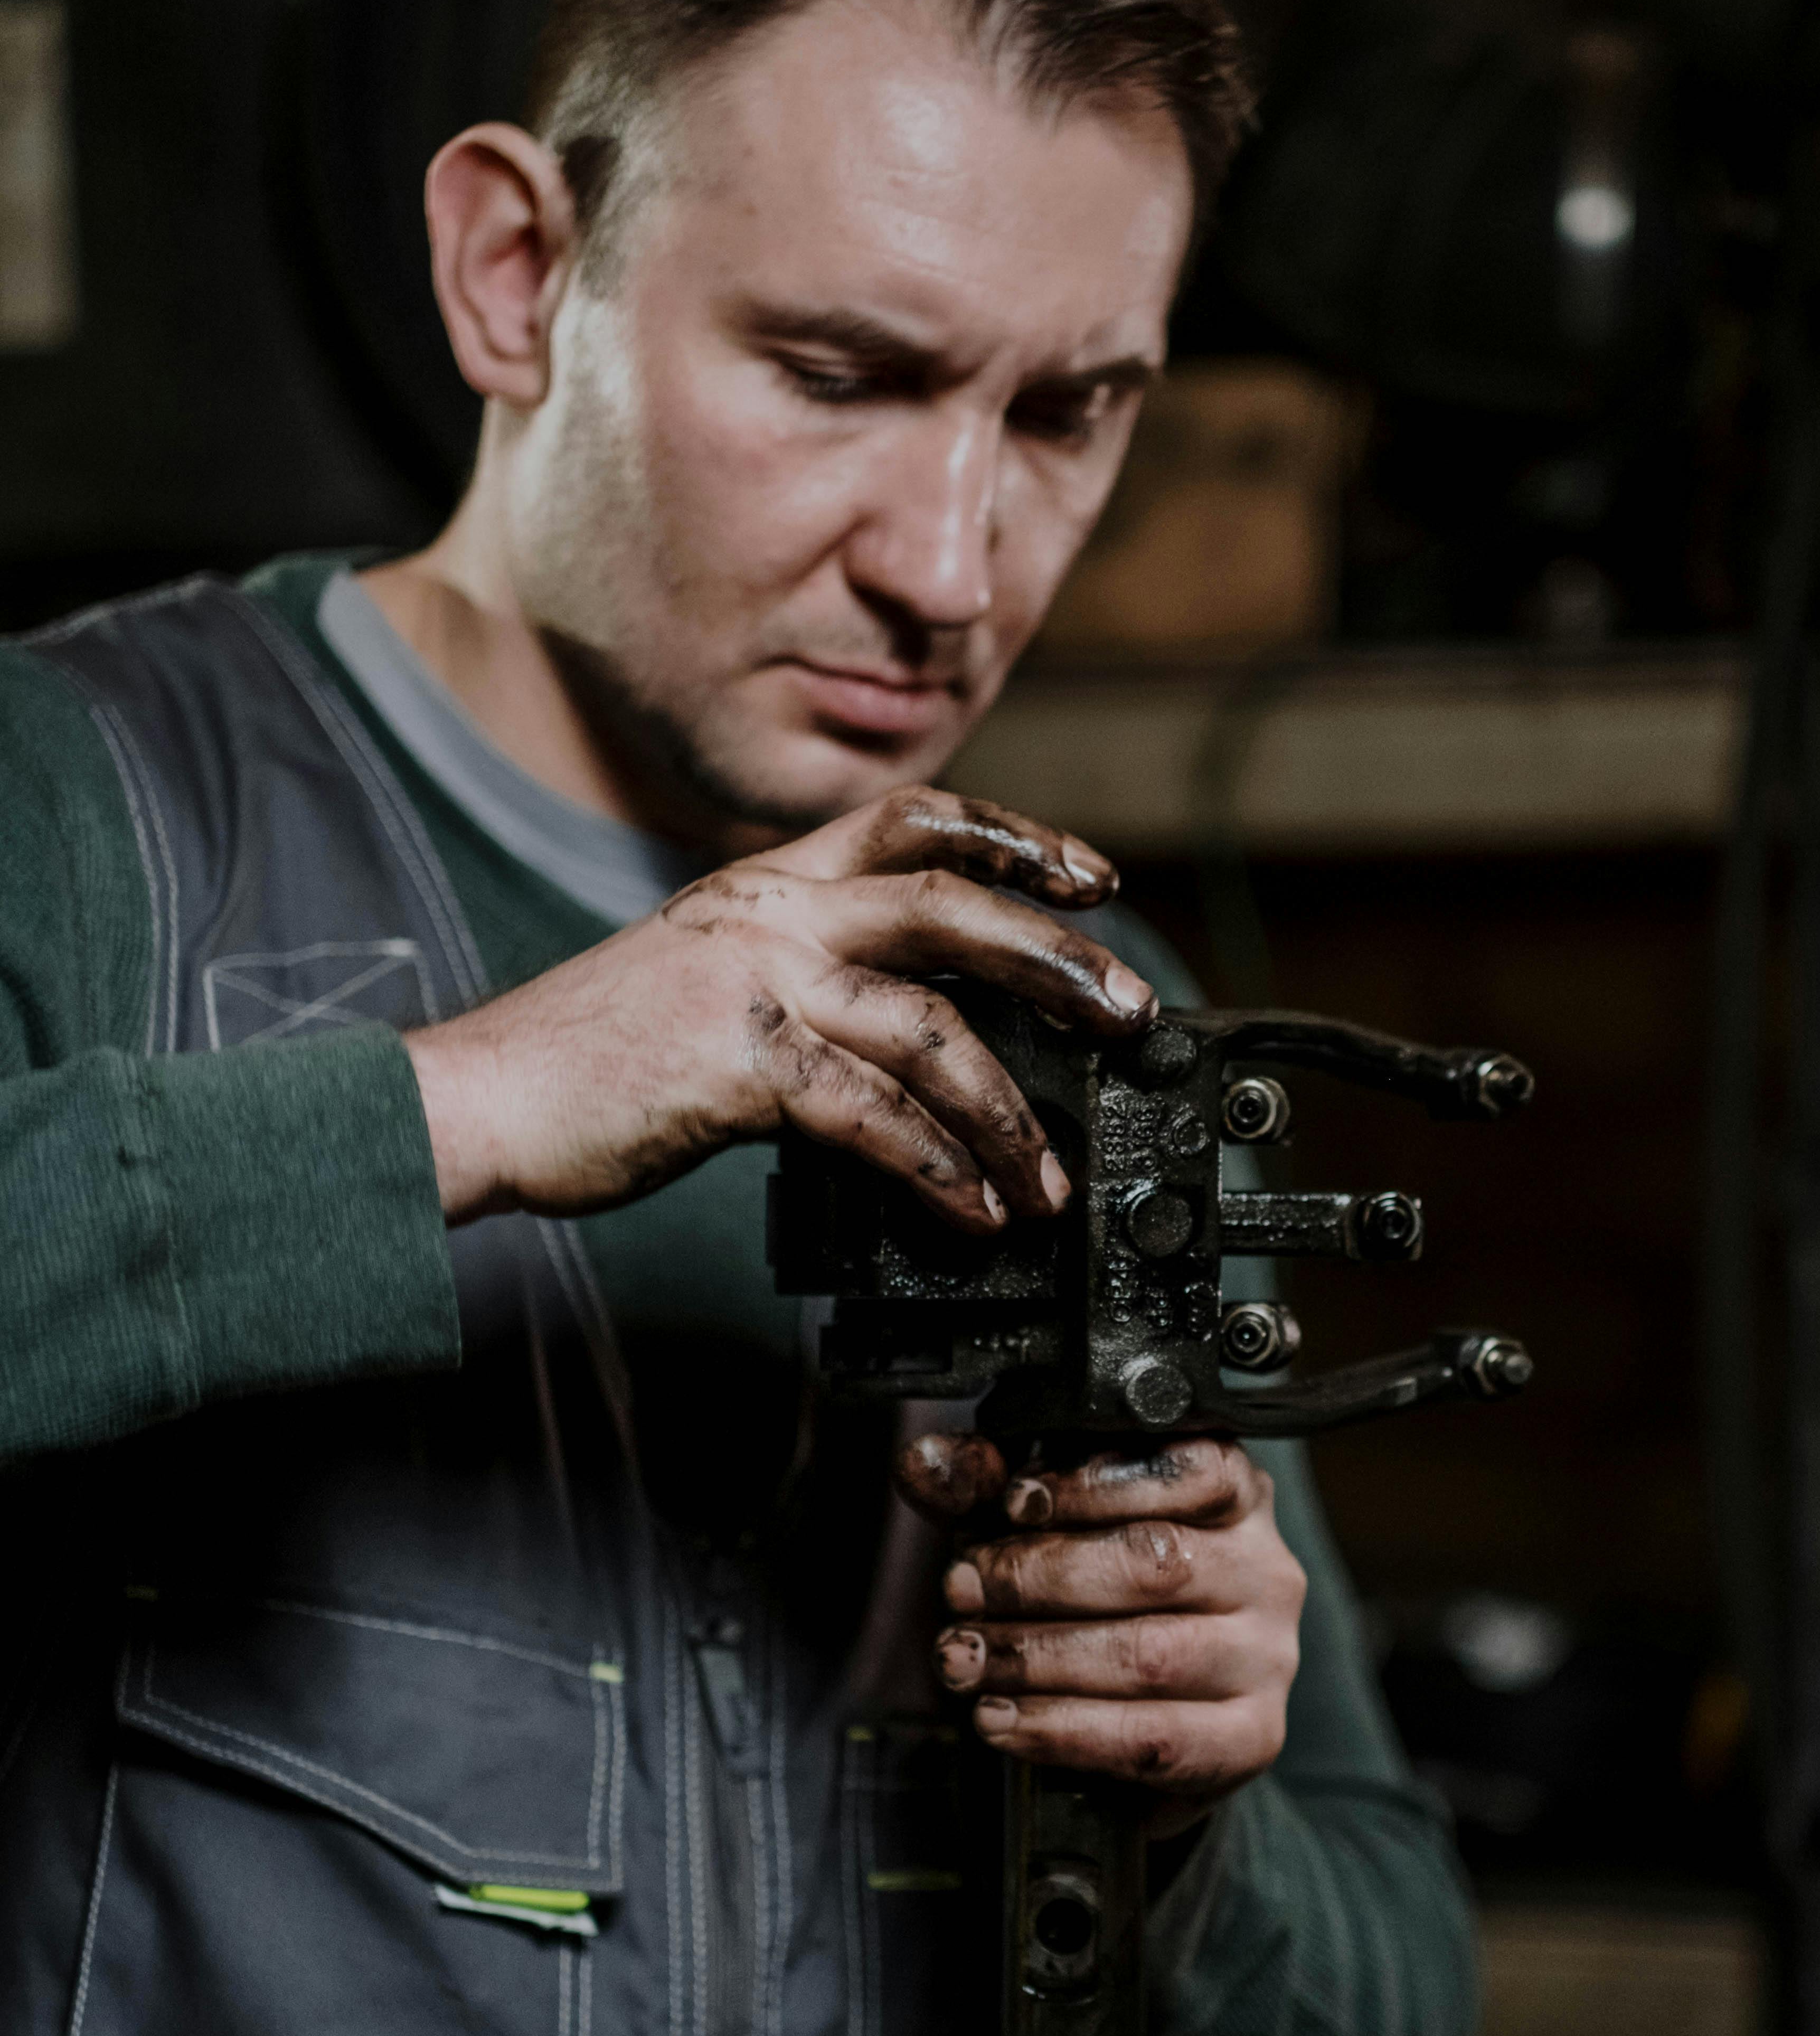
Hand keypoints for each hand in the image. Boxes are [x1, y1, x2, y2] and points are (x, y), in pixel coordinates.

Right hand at [402, 787, 1152, 1227]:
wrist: (475, 1099)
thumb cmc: (587, 1063)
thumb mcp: (704, 985)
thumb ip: (801, 983)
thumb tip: (913, 1034)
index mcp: (764, 884)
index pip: (913, 823)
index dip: (1014, 839)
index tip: (1091, 876)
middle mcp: (767, 913)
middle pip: (950, 904)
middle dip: (1056, 958)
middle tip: (1128, 1010)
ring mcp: (752, 983)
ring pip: (929, 1028)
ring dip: (1007, 1114)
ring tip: (1049, 1180)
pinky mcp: (735, 1065)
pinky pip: (872, 1117)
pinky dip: (939, 1170)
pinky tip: (973, 1212)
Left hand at [895, 1433, 1305, 1833]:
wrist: (1157, 1711)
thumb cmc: (1108, 1598)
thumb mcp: (1047, 1527)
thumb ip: (989, 1488)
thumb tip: (925, 1463)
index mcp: (1235, 1495)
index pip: (1187, 1469)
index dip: (1092, 1486)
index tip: (1011, 1503)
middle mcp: (1266, 1570)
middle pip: (1155, 1563)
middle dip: (1037, 1578)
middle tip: (960, 1590)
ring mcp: (1267, 1658)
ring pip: (1149, 1654)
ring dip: (1037, 1658)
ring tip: (965, 1658)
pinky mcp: (1250, 1737)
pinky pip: (1153, 1738)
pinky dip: (1064, 1730)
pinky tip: (1003, 1720)